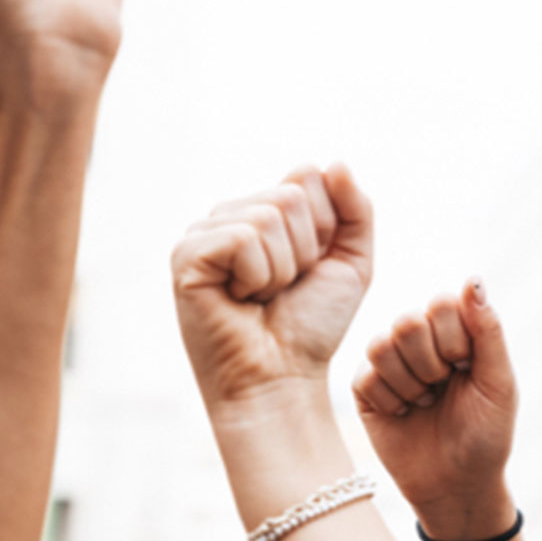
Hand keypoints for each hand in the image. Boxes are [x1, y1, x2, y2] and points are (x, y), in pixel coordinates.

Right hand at [172, 165, 372, 409]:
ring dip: (282, 269)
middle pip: (291, 196)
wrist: (281, 378)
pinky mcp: (187, 255)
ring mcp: (204, 232)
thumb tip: (336, 162)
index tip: (310, 269)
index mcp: (264, 210)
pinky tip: (240, 300)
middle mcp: (231, 214)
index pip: (308, 176)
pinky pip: (243, 238)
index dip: (325, 228)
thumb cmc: (311, 326)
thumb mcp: (351, 261)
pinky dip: (258, 276)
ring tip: (262, 297)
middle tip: (284, 289)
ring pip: (269, 216)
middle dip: (306, 250)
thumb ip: (355, 209)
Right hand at [352, 280, 516, 539]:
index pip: (441, 304)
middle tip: (443, 387)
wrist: (457, 486)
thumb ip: (488, 330)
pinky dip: (391, 402)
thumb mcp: (499, 384)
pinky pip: (366, 376)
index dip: (454, 339)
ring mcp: (391, 363)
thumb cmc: (486, 435)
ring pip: (381, 345)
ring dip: (410, 383)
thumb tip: (472, 279)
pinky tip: (404, 414)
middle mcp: (421, 341)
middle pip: (407, 321)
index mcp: (456, 332)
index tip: (466, 368)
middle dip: (431, 364)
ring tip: (424, 402)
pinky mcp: (366, 388)